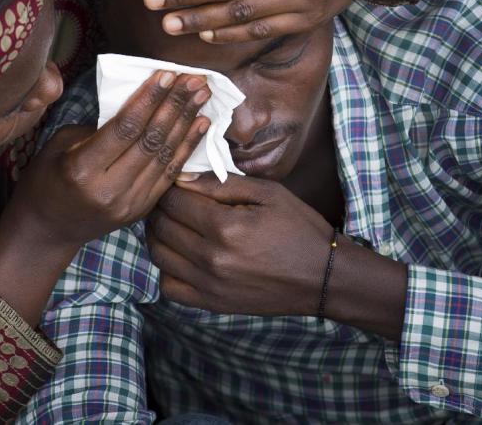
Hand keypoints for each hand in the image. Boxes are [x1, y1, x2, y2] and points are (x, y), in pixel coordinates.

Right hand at [6, 71, 211, 249]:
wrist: (47, 230)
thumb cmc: (46, 179)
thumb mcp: (59, 145)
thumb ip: (97, 127)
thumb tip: (136, 104)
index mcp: (81, 169)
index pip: (124, 129)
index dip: (149, 100)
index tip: (166, 74)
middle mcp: (108, 190)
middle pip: (150, 141)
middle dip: (175, 106)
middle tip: (194, 80)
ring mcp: (128, 204)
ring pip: (165, 157)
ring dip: (186, 123)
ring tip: (202, 96)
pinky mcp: (141, 211)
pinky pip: (169, 175)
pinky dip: (186, 148)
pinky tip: (200, 126)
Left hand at [147, 174, 333, 316]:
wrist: (323, 277)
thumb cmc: (298, 228)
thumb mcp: (267, 193)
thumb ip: (221, 184)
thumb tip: (180, 178)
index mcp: (225, 226)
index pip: (173, 200)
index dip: (168, 187)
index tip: (174, 183)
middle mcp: (211, 258)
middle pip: (161, 225)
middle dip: (160, 207)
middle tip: (171, 199)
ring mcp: (209, 284)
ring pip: (158, 254)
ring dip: (158, 234)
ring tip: (172, 223)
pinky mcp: (211, 304)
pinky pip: (169, 286)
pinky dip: (166, 268)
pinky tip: (180, 254)